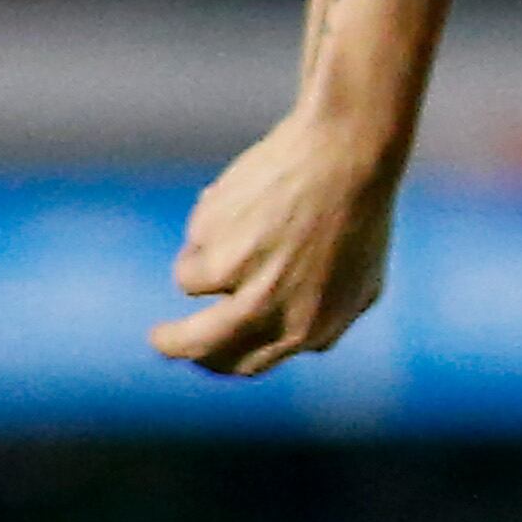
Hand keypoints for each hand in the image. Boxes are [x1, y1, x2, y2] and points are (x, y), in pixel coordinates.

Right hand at [151, 115, 398, 377]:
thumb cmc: (360, 215)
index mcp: (307, 331)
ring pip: (189, 281)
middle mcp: (270, 315)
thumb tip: (297, 347)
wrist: (348, 157)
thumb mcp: (363, 284)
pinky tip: (248, 200)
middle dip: (171, 345)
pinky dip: (209, 222)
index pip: (246, 364)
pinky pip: (192, 240)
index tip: (200, 352)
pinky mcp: (214, 246)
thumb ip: (327, 322)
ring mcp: (239, 282)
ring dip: (204, 251)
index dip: (218, 359)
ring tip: (247, 218)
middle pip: (197, 347)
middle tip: (158, 338)